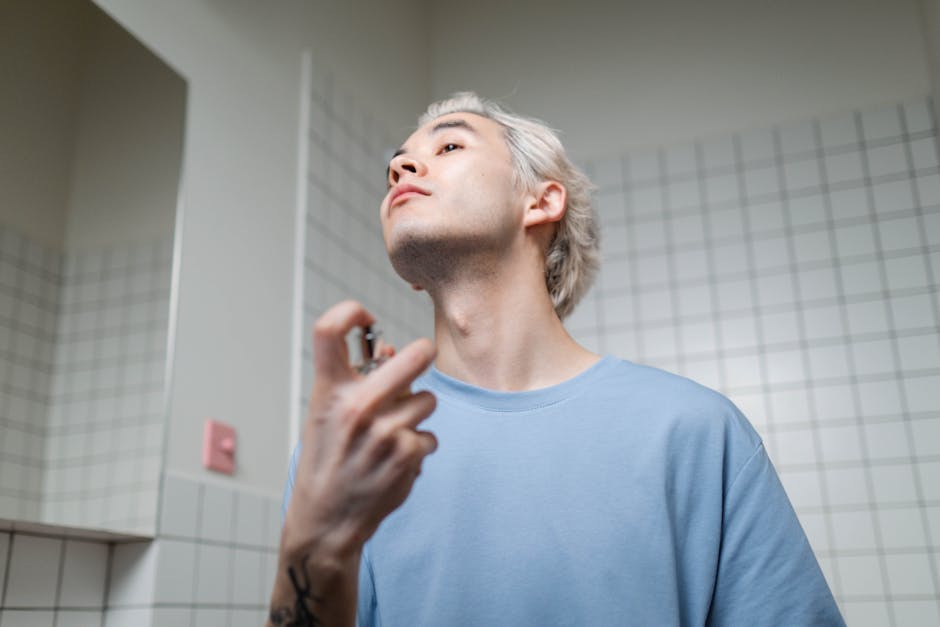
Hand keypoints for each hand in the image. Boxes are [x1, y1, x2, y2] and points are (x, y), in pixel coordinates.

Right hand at [281, 300, 437, 562]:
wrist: (326, 518)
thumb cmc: (327, 460)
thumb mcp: (329, 415)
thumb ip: (358, 381)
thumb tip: (393, 349)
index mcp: (329, 391)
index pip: (329, 330)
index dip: (350, 311)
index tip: (364, 317)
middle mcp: (356, 406)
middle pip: (412, 356)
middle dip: (423, 354)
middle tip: (424, 354)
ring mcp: (384, 431)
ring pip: (426, 401)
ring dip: (417, 414)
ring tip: (393, 434)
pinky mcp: (406, 455)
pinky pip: (429, 436)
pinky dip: (418, 447)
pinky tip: (396, 461)